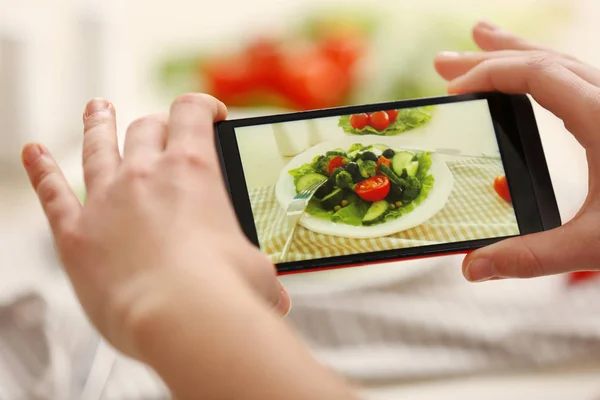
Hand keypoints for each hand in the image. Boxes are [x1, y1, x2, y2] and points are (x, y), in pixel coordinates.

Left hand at [22, 94, 290, 356]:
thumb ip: (258, 269)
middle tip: (160, 128)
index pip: (192, 113)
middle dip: (156, 124)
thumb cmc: (227, 292)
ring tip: (96, 109)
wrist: (180, 319)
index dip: (202, 106)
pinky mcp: (76, 234)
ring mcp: (106, 200)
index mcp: (194, 171)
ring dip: (98, 125)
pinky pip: (53, 192)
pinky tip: (32, 153)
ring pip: (98, 147)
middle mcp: (146, 174)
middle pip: (145, 128)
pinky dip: (41, 170)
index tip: (210, 113)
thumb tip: (273, 294)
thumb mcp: (257, 268)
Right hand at [435, 20, 599, 280]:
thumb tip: (473, 268)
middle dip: (491, 56)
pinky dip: (544, 73)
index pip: (536, 75)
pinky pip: (578, 81)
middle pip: (544, 59)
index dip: (489, 75)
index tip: (452, 90)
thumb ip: (532, 256)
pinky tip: (534, 85)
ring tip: (482, 41)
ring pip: (564, 65)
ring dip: (517, 55)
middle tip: (445, 61)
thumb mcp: (598, 244)